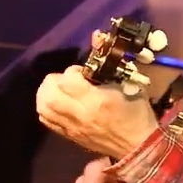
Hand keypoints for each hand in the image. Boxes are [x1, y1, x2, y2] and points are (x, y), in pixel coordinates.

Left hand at [36, 31, 159, 159]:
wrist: (139, 147)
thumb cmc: (136, 114)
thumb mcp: (129, 84)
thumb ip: (109, 62)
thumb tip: (96, 34)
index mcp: (97, 101)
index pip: (68, 80)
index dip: (72, 71)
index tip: (83, 72)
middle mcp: (80, 115)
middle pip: (48, 94)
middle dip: (53, 81)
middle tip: (66, 80)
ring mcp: (72, 128)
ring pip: (43, 108)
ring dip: (46, 94)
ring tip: (60, 90)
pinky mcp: (69, 137)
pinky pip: (46, 120)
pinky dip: (47, 108)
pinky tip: (58, 103)